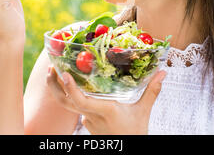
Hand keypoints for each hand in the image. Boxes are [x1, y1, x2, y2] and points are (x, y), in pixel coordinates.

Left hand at [46, 66, 166, 133]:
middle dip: (54, 85)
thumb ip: (152, 91)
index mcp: (104, 111)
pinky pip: (76, 107)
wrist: (128, 151)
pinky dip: (71, 95)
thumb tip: (163, 73)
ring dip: (59, 89)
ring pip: (68, 104)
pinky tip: (72, 84)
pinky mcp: (87, 123)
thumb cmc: (135, 132)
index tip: (64, 74)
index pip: (81, 101)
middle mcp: (91, 116)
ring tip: (54, 72)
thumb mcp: (144, 111)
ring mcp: (87, 120)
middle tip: (50, 68)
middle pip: (65, 102)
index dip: (70, 88)